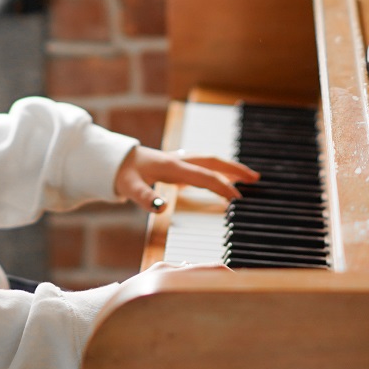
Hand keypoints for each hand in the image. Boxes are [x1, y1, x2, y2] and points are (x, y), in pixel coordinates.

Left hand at [113, 145, 258, 211]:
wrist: (112, 160)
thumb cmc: (121, 174)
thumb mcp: (129, 187)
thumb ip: (144, 197)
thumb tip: (160, 207)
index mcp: (172, 166)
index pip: (204, 176)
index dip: (222, 186)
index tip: (238, 198)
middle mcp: (178, 161)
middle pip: (213, 162)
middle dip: (234, 169)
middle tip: (256, 178)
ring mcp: (178, 161)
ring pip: (209, 161)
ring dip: (228, 167)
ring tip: (246, 177)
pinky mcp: (175, 165)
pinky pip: (202, 166)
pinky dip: (215, 170)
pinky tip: (219, 178)